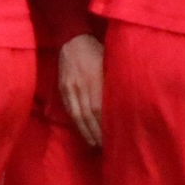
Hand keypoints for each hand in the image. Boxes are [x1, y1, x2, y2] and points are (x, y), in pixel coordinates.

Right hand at [57, 33, 103, 147]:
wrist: (72, 38)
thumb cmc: (96, 49)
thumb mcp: (108, 62)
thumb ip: (111, 81)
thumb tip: (121, 102)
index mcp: (94, 79)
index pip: (98, 108)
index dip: (103, 125)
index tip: (112, 137)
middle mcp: (80, 85)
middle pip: (87, 115)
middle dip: (95, 132)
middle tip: (103, 146)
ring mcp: (69, 88)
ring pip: (77, 114)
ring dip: (85, 131)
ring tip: (93, 143)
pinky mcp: (63, 88)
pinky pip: (69, 108)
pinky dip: (76, 122)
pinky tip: (81, 129)